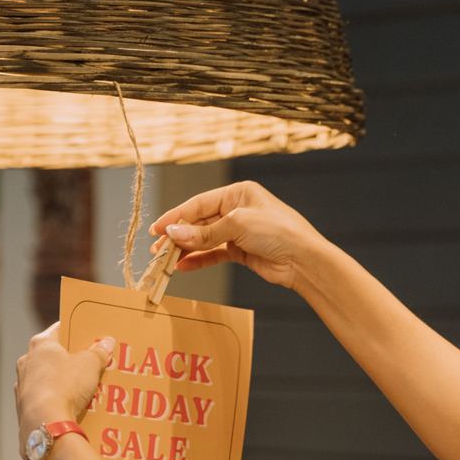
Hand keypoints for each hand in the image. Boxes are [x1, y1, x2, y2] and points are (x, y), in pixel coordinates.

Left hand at [15, 323, 113, 458]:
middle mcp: (27, 361)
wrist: (46, 422)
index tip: (90, 335)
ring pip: (47, 378)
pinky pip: (44, 398)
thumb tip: (106, 342)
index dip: (76, 331)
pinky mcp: (23, 406)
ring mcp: (22, 384)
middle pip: (53, 355)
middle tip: (92, 363)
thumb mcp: (90, 364)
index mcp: (41, 344)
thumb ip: (99, 352)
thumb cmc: (65, 385)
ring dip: (63, 381)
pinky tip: (71, 406)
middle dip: (72, 359)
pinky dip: (56, 399)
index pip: (60, 329)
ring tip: (85, 388)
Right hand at [148, 180, 327, 290]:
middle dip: (178, 237)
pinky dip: (199, 260)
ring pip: (204, 240)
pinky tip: (183, 267)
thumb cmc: (278, 232)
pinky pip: (214, 254)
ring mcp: (239, 231)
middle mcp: (237, 210)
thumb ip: (204, 233)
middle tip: (157, 250)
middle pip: (199, 223)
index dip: (176, 217)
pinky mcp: (241, 251)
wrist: (303, 260)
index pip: (198, 204)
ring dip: (185, 250)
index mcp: (237, 193)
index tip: (157, 230)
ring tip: (165, 261)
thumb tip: (173, 234)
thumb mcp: (237, 226)